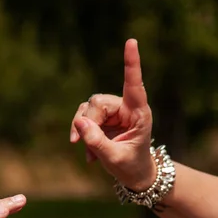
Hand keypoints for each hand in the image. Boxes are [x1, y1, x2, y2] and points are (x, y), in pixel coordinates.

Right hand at [70, 39, 155, 190]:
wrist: (135, 176)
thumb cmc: (132, 166)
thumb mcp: (114, 157)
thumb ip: (96, 141)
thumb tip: (79, 122)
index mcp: (138, 113)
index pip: (134, 84)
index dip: (131, 63)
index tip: (131, 41)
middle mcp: (126, 107)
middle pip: (98, 102)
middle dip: (87, 122)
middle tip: (81, 144)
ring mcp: (113, 112)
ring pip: (88, 108)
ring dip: (82, 129)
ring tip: (88, 152)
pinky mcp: (102, 119)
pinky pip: (83, 118)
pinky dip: (81, 134)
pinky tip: (88, 153)